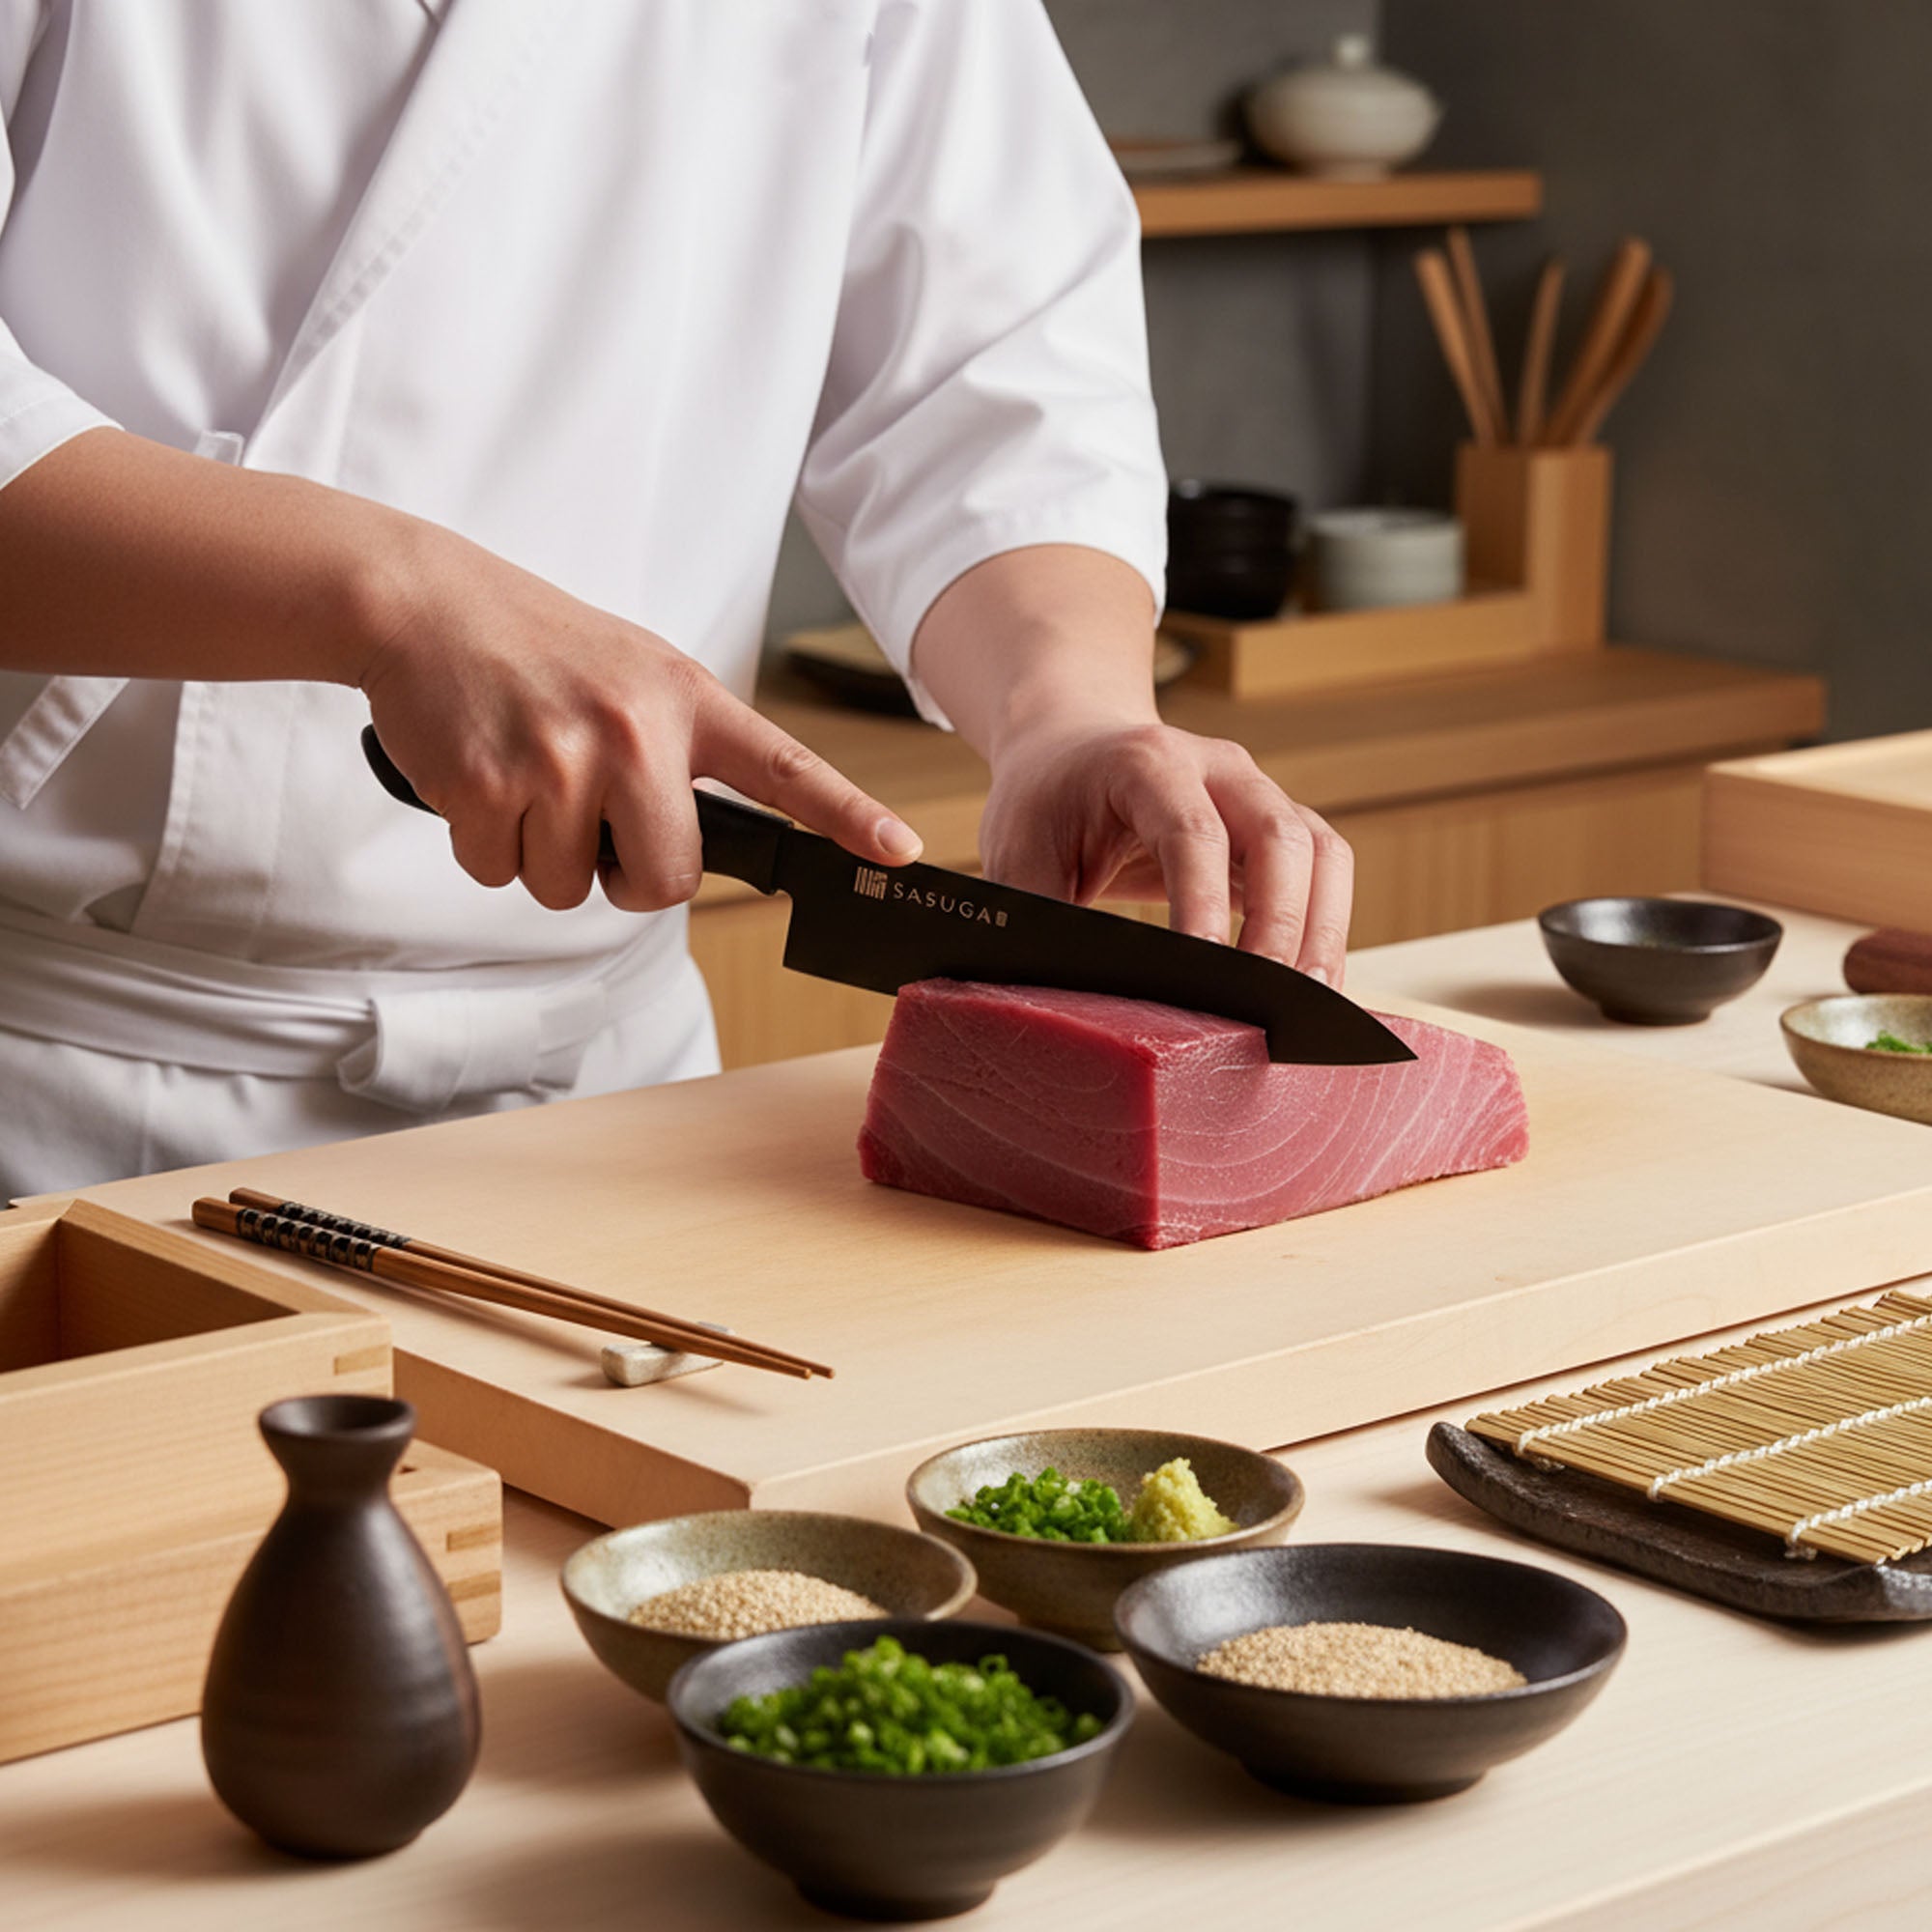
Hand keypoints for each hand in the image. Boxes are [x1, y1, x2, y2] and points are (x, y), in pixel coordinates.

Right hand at [356, 527, 921, 911]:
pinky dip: (484, 845)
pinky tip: (480, 778)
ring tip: (524, 774)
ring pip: (568, 888)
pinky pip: (500, 873)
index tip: (899, 851)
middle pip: (667, 882)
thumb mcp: (633, 674)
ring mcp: (561, 760)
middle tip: (593, 822)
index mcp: (685, 701)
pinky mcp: (488, 785)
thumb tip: (683, 853)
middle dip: (628, 878)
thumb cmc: (534, 647)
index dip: (847, 817)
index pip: (785, 771)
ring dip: (541, 856)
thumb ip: (675, 750)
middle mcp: (634, 731)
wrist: (424, 602)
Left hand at [978, 716, 1354, 981]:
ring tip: (1304, 1007)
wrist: (1071, 750)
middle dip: (1282, 925)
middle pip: (1280, 836)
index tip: (1207, 974)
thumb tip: (1064, 1001)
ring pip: (1320, 853)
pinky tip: (1306, 984)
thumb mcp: (1015, 856)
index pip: (1193, 832)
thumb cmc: (1042, 805)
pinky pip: (1323, 871)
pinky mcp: (1276, 828)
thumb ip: (1039, 920)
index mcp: (1146, 763)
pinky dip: (1325, 928)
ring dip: (1321, 931)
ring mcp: (1257, 793)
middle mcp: (1217, 767)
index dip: (1206, 903)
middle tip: (1266, 1003)